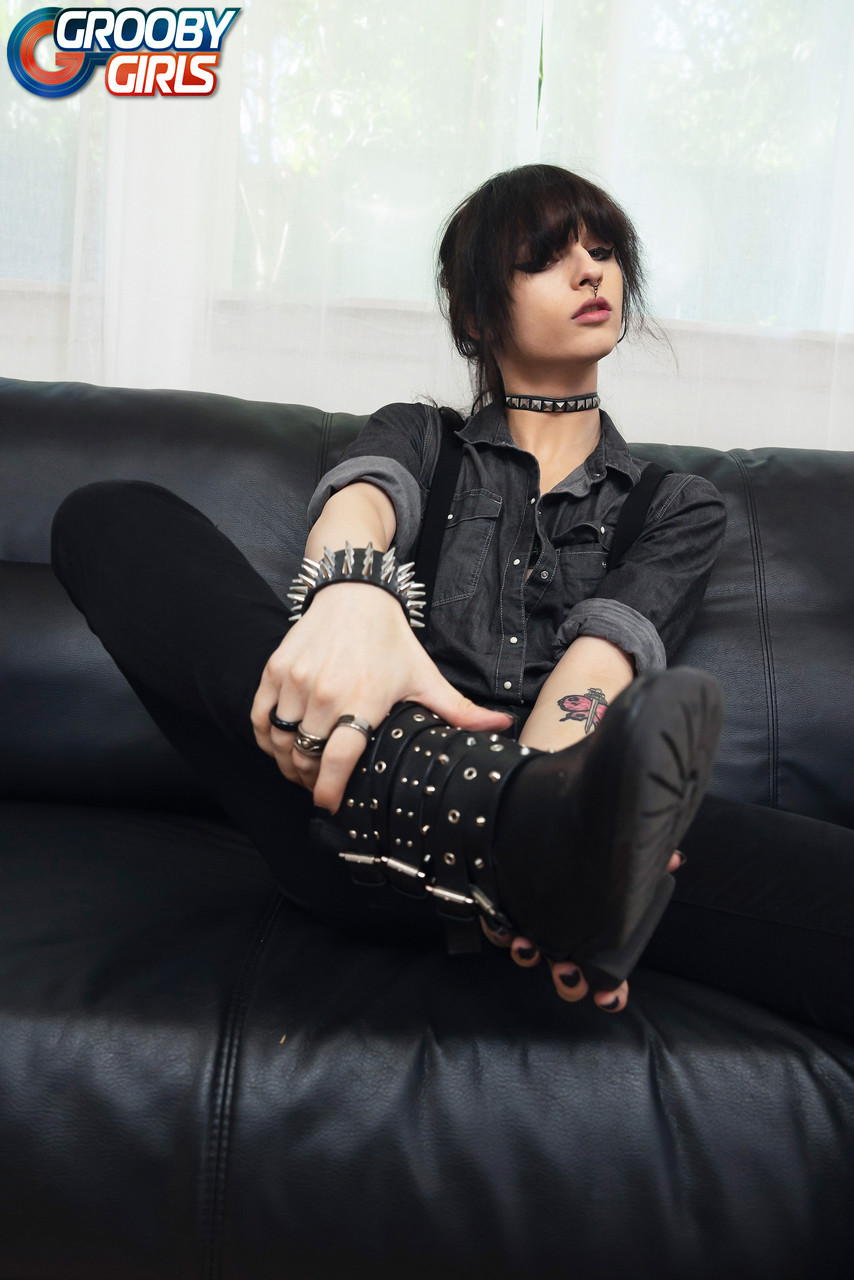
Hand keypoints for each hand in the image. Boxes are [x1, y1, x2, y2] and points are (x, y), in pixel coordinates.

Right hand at [251, 580, 514, 813]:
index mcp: (362, 699)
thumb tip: (501, 727)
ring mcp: (295, 681)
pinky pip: (260, 719)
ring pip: (281, 741)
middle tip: (321, 786)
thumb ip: (458, 709)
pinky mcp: (275, 671)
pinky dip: (267, 739)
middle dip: (311, 780)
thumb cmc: (389, 640)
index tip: (330, 805)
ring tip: (302, 770)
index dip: (330, 790)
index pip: (338, 759)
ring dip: (287, 763)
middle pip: (305, 757)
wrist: (353, 593)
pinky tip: (281, 746)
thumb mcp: (424, 676)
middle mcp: (324, 692)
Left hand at [481, 850, 685, 1011]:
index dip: (611, 993)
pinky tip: (501, 924)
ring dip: (528, 956)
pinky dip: (497, 931)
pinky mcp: (507, 911)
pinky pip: (497, 929)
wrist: (544, 836)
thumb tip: (674, 859)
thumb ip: (648, 865)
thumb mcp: (621, 864)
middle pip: (567, 977)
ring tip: (526, 945)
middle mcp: (565, 940)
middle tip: (567, 970)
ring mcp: (535, 929)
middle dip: (567, 981)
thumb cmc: (590, 860)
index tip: (608, 997)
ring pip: (530, 956)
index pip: (608, 979)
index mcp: (594, 939)